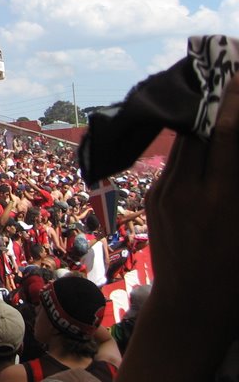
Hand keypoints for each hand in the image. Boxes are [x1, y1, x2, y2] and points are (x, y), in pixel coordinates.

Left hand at [145, 73, 238, 322]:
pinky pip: (174, 160)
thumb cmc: (237, 279)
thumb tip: (238, 145)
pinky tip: (203, 130)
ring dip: (200, 116)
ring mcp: (165, 193)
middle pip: (201, 130)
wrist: (190, 311)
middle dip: (216, 99)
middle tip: (230, 71)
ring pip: (184, 141)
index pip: (229, 135)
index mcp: (223, 200)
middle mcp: (189, 191)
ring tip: (217, 91)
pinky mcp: (152, 198)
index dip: (235, 101)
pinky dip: (190, 142)